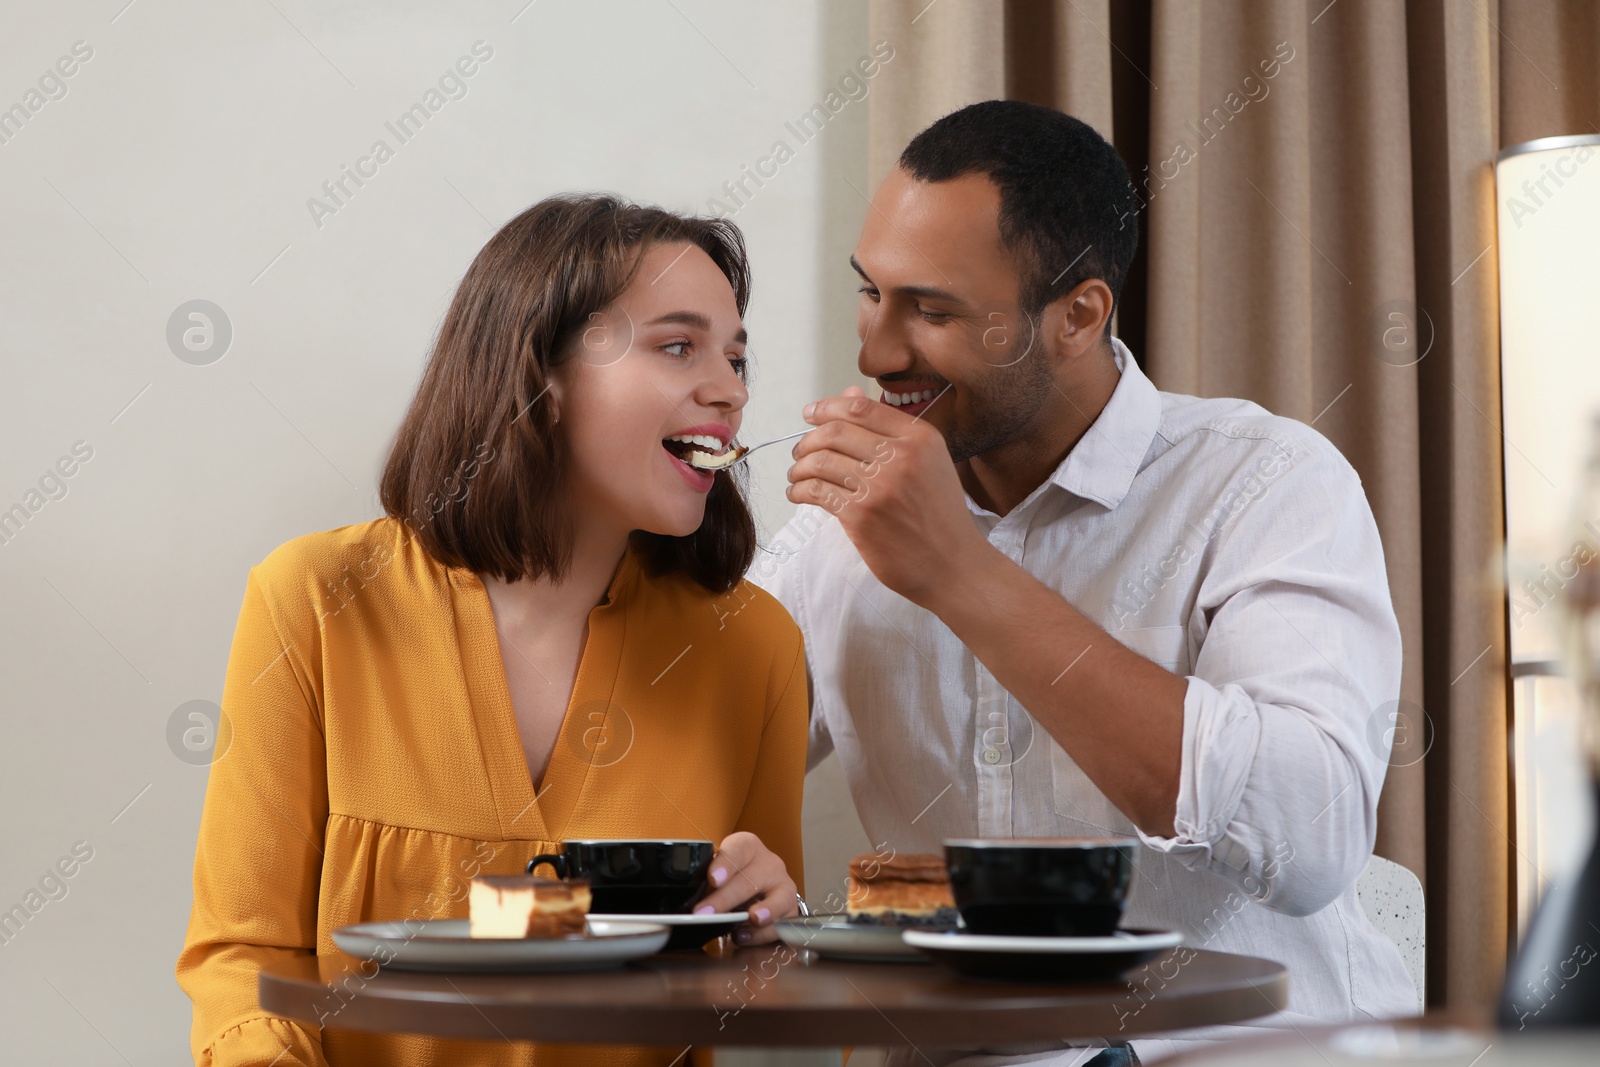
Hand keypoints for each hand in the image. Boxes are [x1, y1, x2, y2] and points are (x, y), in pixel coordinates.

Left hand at [692, 831, 797, 944]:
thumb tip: (683, 902)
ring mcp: (783, 887)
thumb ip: (703, 882)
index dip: (726, 863)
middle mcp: (769, 864)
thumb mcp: (717, 871)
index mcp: (748, 847)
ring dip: (766, 910)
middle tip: (705, 913)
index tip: (713, 878)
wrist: (760, 886)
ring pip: (779, 898)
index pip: (738, 849)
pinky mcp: (790, 910)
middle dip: (726, 899)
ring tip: (752, 919)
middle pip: (751, 879)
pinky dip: (764, 933)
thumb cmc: (733, 877)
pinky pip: (782, 923)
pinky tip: (745, 937)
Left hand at [786, 386, 990, 607]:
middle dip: (808, 439)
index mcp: (920, 438)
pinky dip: (800, 490)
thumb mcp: (928, 463)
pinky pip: (818, 492)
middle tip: (800, 451)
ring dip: (800, 467)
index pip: (861, 408)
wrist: (954, 565)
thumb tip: (847, 395)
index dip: (827, 407)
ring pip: (821, 461)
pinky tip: (798, 494)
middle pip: (834, 432)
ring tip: (797, 475)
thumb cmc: (940, 515)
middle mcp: (901, 456)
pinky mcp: (861, 516)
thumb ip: (890, 430)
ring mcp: (879, 487)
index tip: (810, 414)